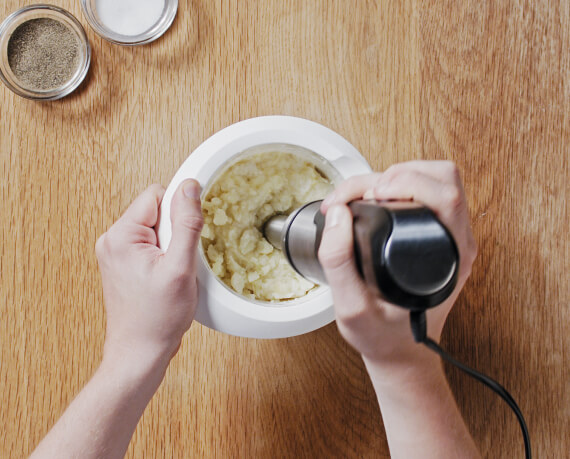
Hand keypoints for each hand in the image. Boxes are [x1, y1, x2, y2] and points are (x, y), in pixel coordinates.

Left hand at [95, 179, 203, 372]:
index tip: (186, 238)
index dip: (178, 213)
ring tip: (171, 273)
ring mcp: (116, 253)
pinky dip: (164, 257)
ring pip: (155, 229)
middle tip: (177, 263)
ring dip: (171, 246)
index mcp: (121, 235)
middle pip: (156, 212)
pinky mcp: (123, 264)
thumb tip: (190, 187)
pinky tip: (166, 278)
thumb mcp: (180, 267)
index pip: (157, 195)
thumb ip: (186, 223)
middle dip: (175, 233)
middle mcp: (112, 240)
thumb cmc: (156, 318)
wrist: (140, 352)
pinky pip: (150, 245)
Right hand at [318, 161, 476, 369]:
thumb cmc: (384, 336)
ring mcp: (452, 237)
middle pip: (440, 176)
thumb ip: (339, 261)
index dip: (403, 182)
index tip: (369, 196)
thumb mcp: (351, 307)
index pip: (444, 193)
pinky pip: (427, 193)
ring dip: (396, 175)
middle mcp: (458, 241)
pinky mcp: (440, 235)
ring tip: (363, 195)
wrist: (401, 354)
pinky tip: (374, 201)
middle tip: (360, 194)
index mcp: (450, 256)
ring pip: (435, 178)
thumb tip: (339, 214)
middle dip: (394, 173)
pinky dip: (397, 186)